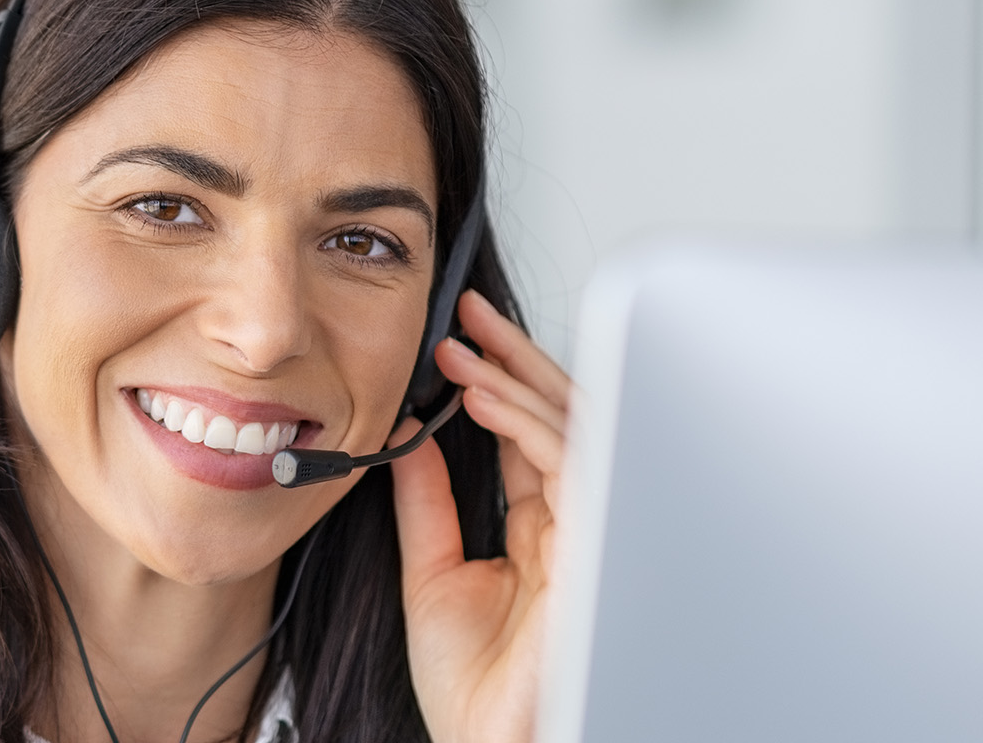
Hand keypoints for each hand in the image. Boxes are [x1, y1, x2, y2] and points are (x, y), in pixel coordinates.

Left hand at [391, 290, 572, 742]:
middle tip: (469, 315)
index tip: (456, 340)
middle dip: (517, 359)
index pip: (528, 436)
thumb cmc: (476, 689)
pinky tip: (481, 396)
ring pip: (573, 430)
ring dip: (516, 380)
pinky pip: (569, 464)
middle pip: (560, 420)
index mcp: (542, 531)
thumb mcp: (433, 573)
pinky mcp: (595, 547)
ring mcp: (590, 533)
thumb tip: (409, 435)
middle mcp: (574, 524)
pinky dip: (524, 423)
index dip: (497, 382)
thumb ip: (428, 502)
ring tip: (465, 350)